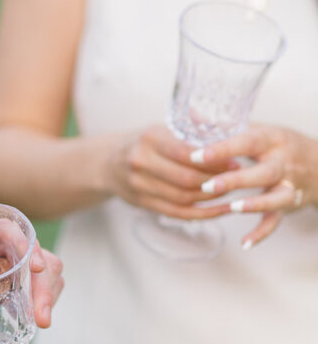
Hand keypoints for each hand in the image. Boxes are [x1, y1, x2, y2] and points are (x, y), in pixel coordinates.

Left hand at [0, 241, 63, 336]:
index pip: (6, 229)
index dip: (22, 243)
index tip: (34, 266)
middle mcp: (5, 244)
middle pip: (35, 254)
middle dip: (41, 285)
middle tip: (40, 317)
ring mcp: (19, 260)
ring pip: (47, 269)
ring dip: (47, 295)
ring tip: (41, 321)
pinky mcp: (26, 277)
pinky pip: (45, 283)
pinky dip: (45, 301)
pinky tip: (35, 319)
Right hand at [105, 125, 233, 218]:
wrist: (107, 163)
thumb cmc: (144, 144)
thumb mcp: (160, 129)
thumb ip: (188, 131)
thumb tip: (228, 130)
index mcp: (149, 139)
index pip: (186, 153)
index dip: (213, 161)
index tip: (235, 161)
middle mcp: (141, 162)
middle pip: (186, 179)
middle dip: (216, 181)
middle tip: (237, 178)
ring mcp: (139, 185)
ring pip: (182, 198)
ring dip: (210, 199)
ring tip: (231, 193)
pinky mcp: (142, 203)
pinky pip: (176, 213)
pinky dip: (200, 214)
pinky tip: (218, 211)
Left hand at [183, 125, 316, 248]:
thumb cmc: (278, 145)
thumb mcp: (259, 130)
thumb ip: (226, 127)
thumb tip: (189, 115)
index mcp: (272, 140)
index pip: (248, 142)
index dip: (222, 148)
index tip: (196, 155)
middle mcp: (283, 162)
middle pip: (263, 172)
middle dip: (236, 179)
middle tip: (207, 186)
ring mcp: (288, 185)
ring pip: (275, 197)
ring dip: (254, 204)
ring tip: (232, 208)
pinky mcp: (288, 205)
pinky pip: (277, 221)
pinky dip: (262, 233)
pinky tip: (244, 243)